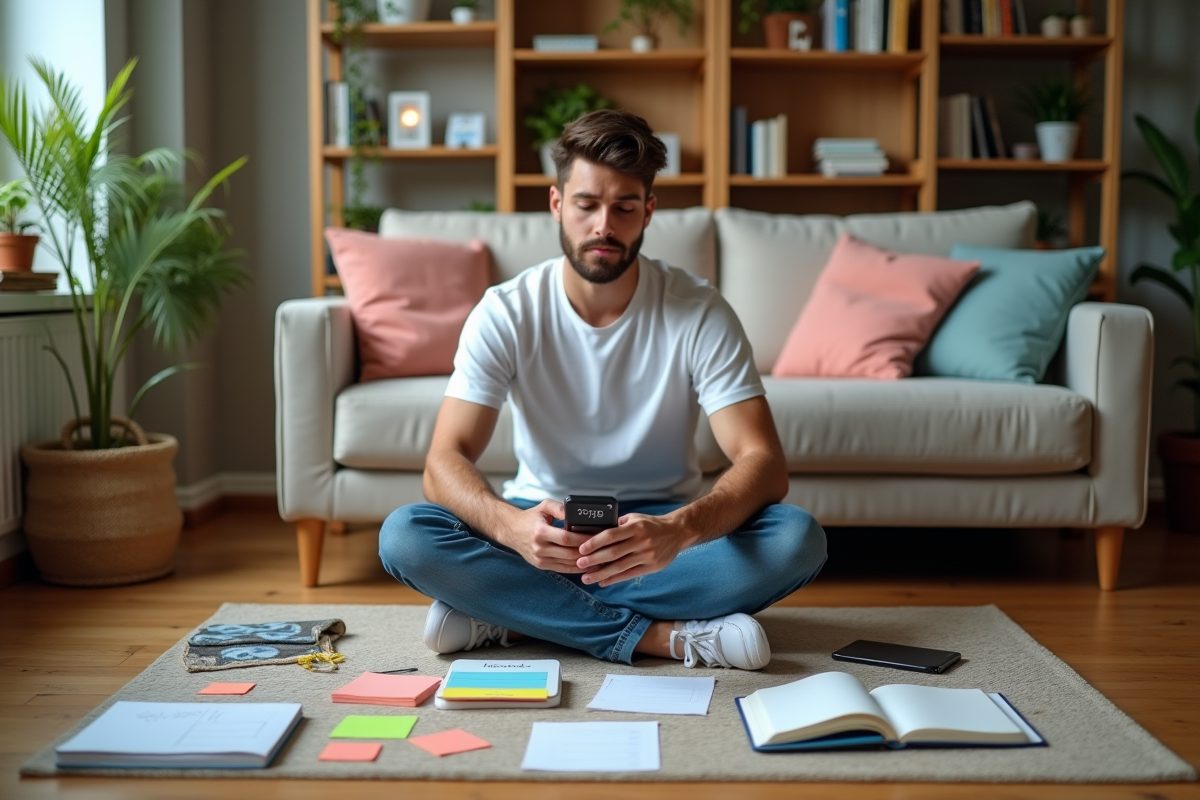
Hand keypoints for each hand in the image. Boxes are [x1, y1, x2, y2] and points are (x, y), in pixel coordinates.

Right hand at [500, 499, 592, 573]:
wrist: (512, 531)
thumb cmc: (531, 517)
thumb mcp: (543, 506)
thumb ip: (559, 508)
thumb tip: (575, 512)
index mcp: (540, 531)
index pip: (567, 538)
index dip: (583, 539)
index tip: (597, 536)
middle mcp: (539, 547)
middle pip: (569, 553)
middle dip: (588, 551)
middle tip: (603, 548)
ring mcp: (540, 559)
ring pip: (568, 563)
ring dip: (585, 562)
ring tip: (600, 558)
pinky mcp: (541, 566)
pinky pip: (563, 569)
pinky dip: (576, 568)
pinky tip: (588, 565)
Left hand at [575, 513, 697, 586]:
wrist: (677, 532)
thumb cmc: (651, 524)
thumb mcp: (635, 518)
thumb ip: (618, 525)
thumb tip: (596, 532)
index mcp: (635, 527)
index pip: (611, 535)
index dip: (595, 542)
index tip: (582, 549)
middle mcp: (641, 541)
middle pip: (614, 552)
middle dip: (594, 560)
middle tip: (579, 564)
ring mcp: (647, 555)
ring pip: (620, 566)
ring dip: (601, 574)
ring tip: (587, 578)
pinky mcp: (652, 567)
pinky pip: (630, 574)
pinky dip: (614, 579)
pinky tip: (602, 582)